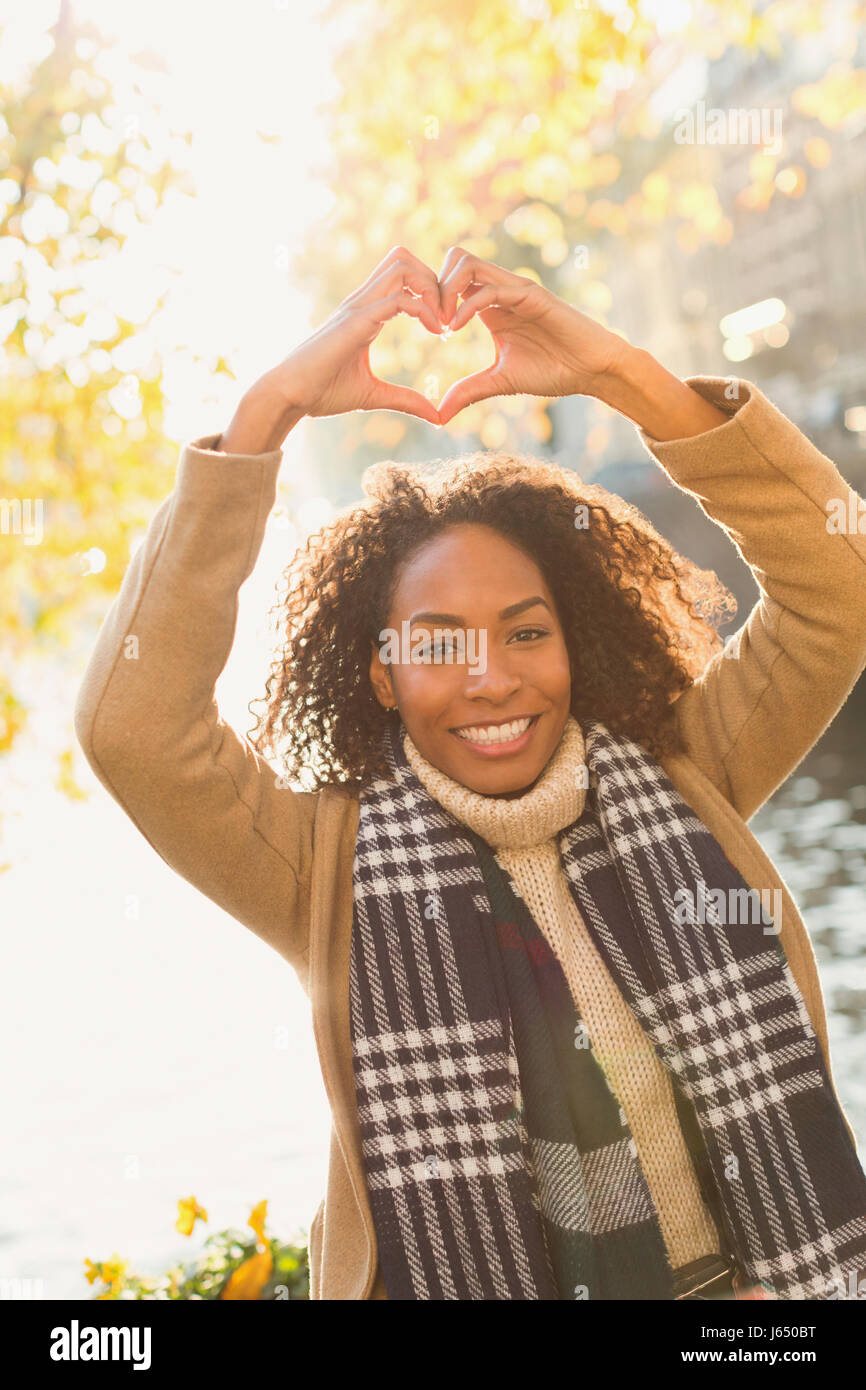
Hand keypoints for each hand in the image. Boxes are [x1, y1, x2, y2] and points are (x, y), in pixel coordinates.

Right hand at [263, 246, 443, 424]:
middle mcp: (362, 302)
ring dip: (430, 288)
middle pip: (404, 258)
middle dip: (434, 280)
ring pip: (402, 266)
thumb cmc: (321, 393)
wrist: (289, 396)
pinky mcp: (357, 321)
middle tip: (448, 317)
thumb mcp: (373, 396)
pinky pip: (398, 299)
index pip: (401, 275)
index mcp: (365, 312)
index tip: (444, 327)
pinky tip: (436, 332)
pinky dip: (424, 309)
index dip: (429, 292)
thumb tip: (435, 415)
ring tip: (442, 322)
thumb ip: (405, 400)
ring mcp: (358, 308)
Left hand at [434, 247, 629, 424]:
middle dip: (433, 287)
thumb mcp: (500, 382)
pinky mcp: (531, 294)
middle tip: (430, 323)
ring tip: (442, 326)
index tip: (427, 331)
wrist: (592, 370)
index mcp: (490, 305)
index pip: (451, 279)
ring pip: (466, 263)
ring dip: (445, 290)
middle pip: (454, 259)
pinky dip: (466, 306)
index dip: (432, 299)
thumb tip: (438, 415)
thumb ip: (469, 391)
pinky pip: (489, 289)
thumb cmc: (553, 371)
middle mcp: (500, 290)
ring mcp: (515, 288)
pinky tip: (456, 329)